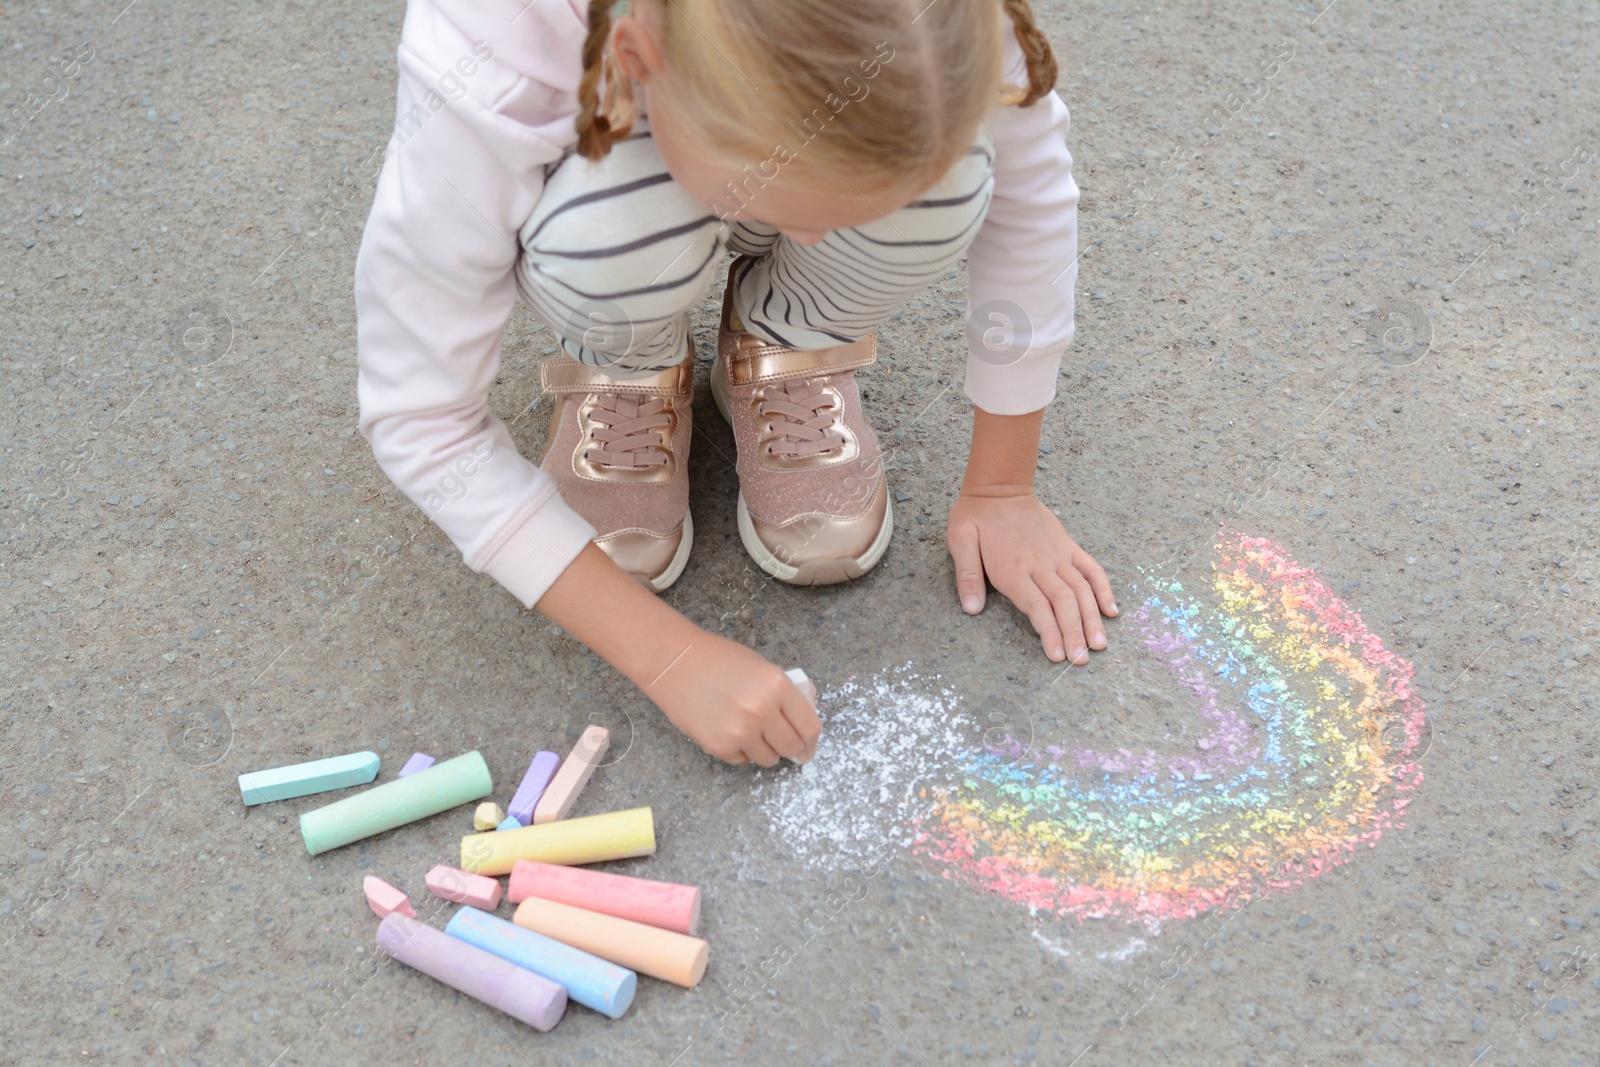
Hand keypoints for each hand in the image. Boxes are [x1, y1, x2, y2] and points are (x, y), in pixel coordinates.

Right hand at [536, 543, 819, 766]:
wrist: (674, 663)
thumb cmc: (719, 660)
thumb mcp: (762, 668)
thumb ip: (784, 694)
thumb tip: (803, 723)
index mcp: (778, 686)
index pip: (810, 726)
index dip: (812, 740)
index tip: (809, 746)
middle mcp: (762, 711)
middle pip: (792, 746)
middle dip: (793, 749)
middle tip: (787, 747)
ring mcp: (741, 732)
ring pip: (768, 759)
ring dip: (766, 751)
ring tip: (754, 734)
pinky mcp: (720, 746)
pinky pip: (742, 760)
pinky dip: (742, 751)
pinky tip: (731, 732)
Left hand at [947, 488, 1116, 663]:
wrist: (1000, 486)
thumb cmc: (976, 515)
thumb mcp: (960, 540)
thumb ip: (966, 575)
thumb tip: (972, 609)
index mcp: (1012, 567)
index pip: (1036, 605)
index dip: (1049, 631)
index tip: (1057, 655)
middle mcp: (1039, 564)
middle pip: (1063, 602)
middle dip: (1074, 633)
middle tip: (1081, 660)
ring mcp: (1057, 555)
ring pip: (1081, 589)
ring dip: (1092, 618)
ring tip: (1099, 644)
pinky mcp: (1068, 546)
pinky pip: (1091, 568)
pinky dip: (1104, 589)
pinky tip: (1111, 610)